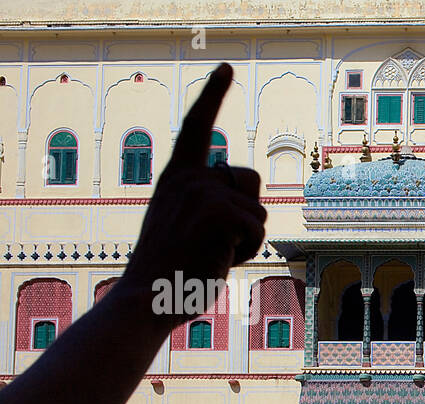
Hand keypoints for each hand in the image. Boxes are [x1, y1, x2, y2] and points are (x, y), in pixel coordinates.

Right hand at [118, 63, 266, 321]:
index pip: (195, 128)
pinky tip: (217, 260)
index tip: (227, 67)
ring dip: (246, 238)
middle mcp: (190, 177)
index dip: (212, 95)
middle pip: (250, 180)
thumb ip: (206, 201)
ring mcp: (206, 193)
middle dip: (247, 211)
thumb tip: (245, 198)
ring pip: (258, 211)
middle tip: (211, 243)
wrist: (147, 296)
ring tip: (211, 253)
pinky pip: (258, 230)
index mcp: (175, 177)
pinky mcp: (223, 213)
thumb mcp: (182, 224)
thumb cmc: (168, 270)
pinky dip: (247, 251)